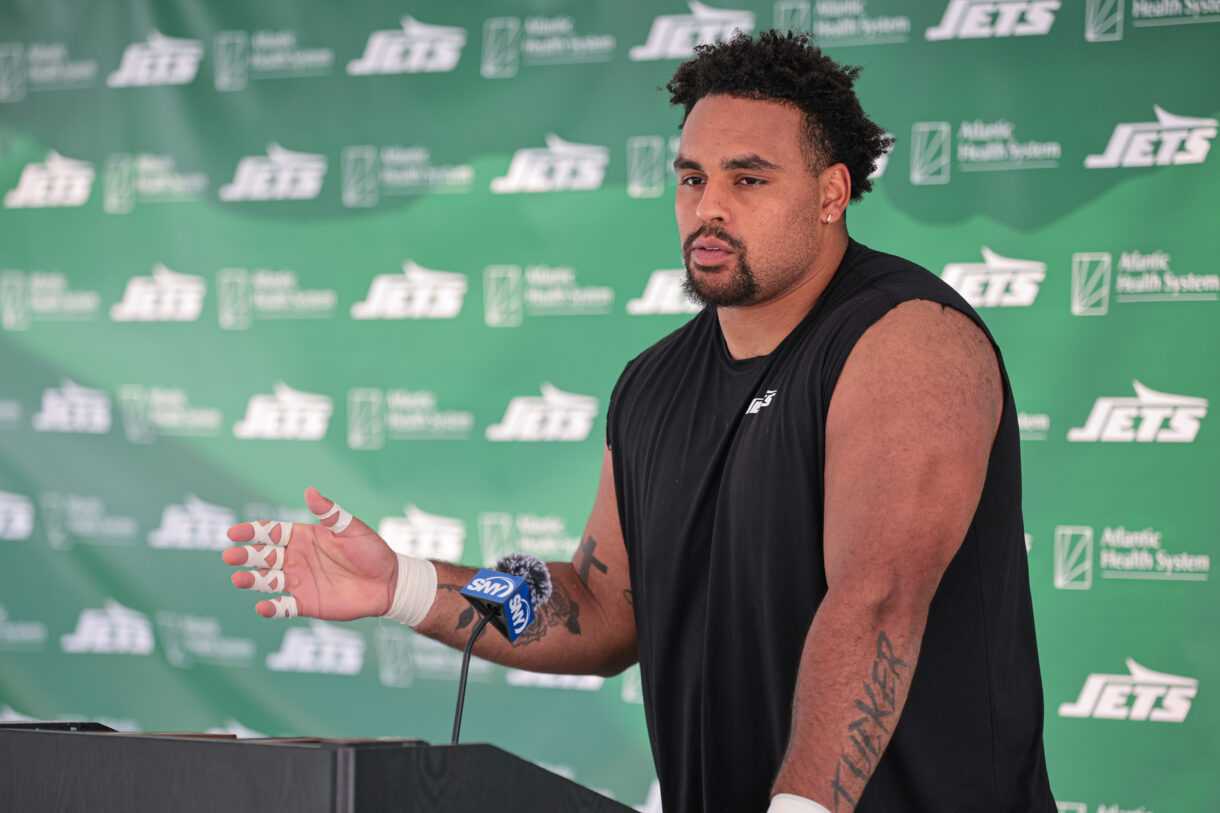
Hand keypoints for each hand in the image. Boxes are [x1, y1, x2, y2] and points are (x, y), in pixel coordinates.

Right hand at [222, 487, 397, 619]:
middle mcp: (295, 559)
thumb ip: (330, 513)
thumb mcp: (351, 529)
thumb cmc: (371, 551)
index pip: (271, 533)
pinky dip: (272, 608)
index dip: (252, 532)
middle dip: (246, 556)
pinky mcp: (306, 603)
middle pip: (263, 556)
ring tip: (239, 579)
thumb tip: (310, 491)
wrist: (388, 582)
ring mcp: (299, 582)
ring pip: (267, 581)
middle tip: (230, 556)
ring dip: (252, 580)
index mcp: (303, 537)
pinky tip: (263, 607)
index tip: (234, 533)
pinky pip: (284, 607)